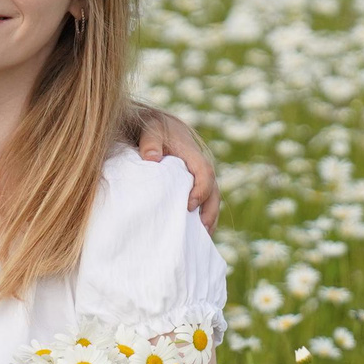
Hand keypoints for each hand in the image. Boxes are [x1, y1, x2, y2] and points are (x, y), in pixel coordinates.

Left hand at [129, 106, 221, 231]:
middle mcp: (199, 167)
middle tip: (202, 231)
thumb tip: (152, 159)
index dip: (201, 190)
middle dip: (210, 212)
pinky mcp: (191, 184)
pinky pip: (202, 202)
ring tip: (202, 238)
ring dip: (209, 218)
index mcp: (192, 153)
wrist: (154, 124)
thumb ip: (150, 142)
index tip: (189, 206)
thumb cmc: (151, 127)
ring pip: (210, 199)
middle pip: (213, 191)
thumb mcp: (149, 129)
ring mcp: (196, 177)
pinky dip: (201, 217)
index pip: (204, 173)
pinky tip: (194, 233)